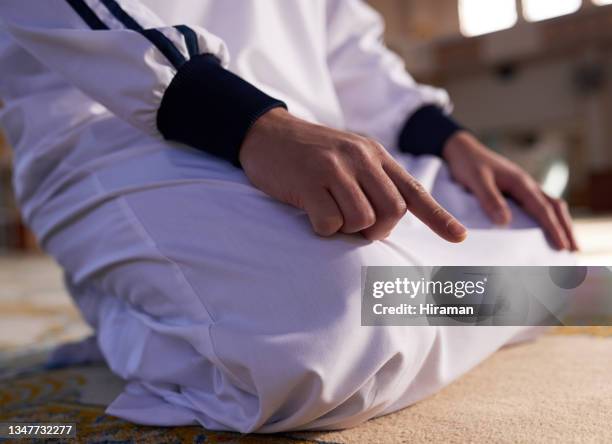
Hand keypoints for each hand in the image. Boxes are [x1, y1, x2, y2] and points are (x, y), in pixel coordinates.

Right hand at [240, 108, 466, 241]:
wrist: (267, 133)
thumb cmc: (311, 153)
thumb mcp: (349, 156)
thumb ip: (373, 181)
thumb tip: (389, 221)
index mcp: (375, 155)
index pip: (413, 191)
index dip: (438, 217)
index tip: (458, 238)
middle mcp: (361, 159)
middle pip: (392, 212)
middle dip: (377, 230)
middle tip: (355, 225)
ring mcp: (335, 168)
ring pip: (362, 220)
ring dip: (346, 228)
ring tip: (329, 210)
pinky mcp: (310, 181)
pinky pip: (330, 223)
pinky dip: (323, 227)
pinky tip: (311, 210)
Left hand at [443, 131, 577, 250]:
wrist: (462, 149)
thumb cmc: (468, 164)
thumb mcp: (476, 180)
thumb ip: (490, 199)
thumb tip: (505, 222)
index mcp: (520, 182)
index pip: (542, 209)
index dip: (553, 228)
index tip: (562, 247)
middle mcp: (526, 184)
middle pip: (555, 207)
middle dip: (566, 228)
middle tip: (575, 250)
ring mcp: (523, 186)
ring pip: (550, 205)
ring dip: (561, 223)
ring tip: (568, 243)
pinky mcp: (516, 189)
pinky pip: (539, 204)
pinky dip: (549, 217)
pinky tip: (547, 229)